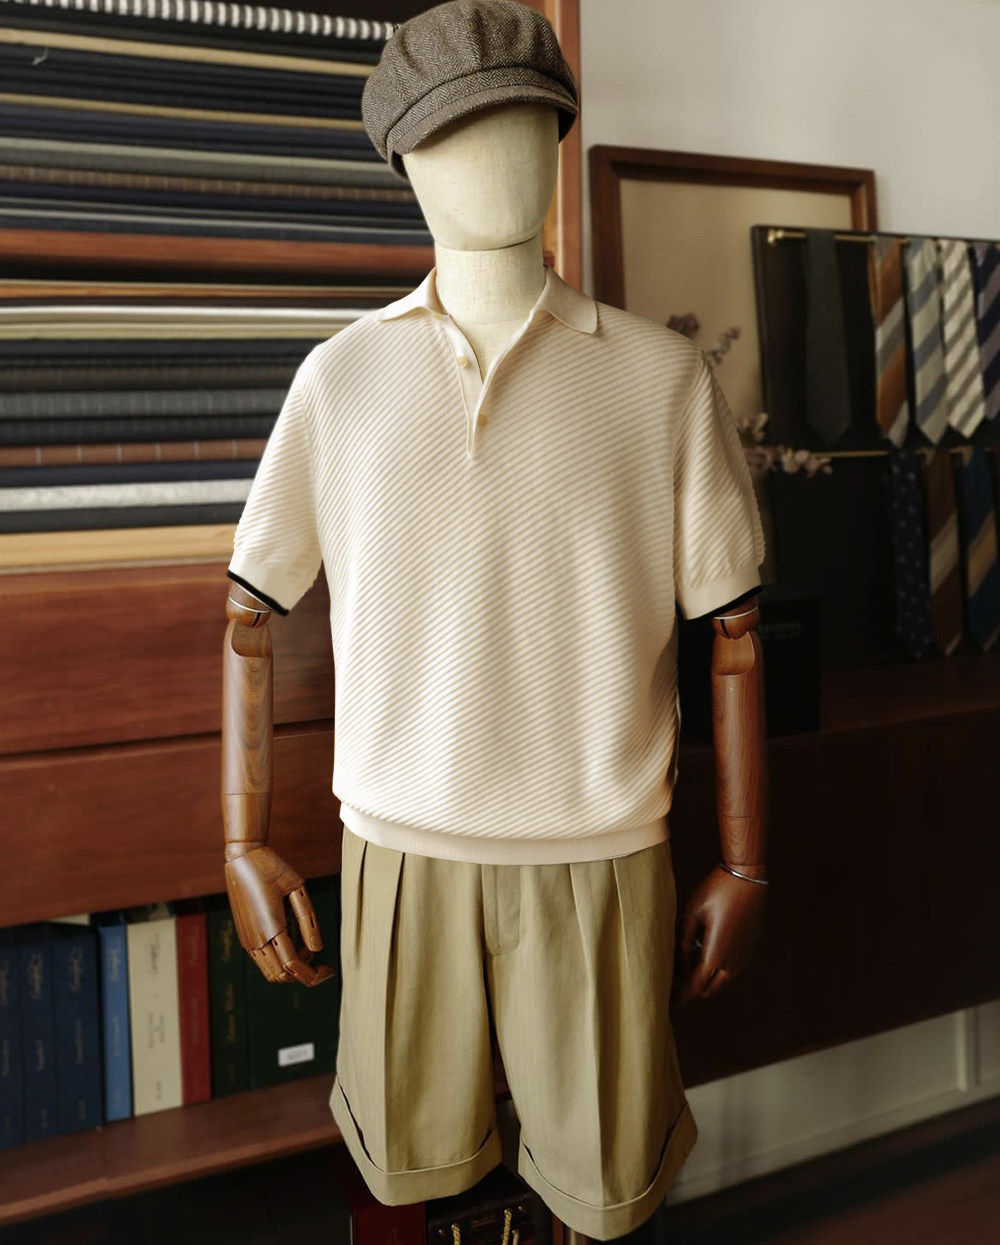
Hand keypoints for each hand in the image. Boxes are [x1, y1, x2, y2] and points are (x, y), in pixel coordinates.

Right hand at [224, 845, 335, 985]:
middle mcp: (255, 939)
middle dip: (303, 974)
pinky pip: (263, 961)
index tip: (330, 969)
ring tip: (306, 948)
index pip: (292, 965)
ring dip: (291, 968)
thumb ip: (308, 921)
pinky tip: (293, 941)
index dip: (314, 974)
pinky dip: (280, 960)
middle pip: (280, 976)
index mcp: (270, 928)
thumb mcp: (297, 889)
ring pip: (269, 972)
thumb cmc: (273, 869)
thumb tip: (318, 949)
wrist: (243, 857)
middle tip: (321, 961)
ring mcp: (247, 939)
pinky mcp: (244, 935)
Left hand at [673, 865, 765, 1006]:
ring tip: (685, 967)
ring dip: (705, 979)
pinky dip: (717, 969)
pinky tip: (703, 955)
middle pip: (709, 989)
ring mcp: (744, 956)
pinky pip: (731, 968)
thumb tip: (679, 964)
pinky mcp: (749, 948)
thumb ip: (684, 942)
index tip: (669, 1001)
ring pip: (721, 980)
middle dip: (692, 990)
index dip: (681, 996)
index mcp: (716, 955)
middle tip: (674, 984)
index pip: (695, 986)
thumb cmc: (716, 891)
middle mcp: (733, 962)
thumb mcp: (692, 914)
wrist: (747, 877)